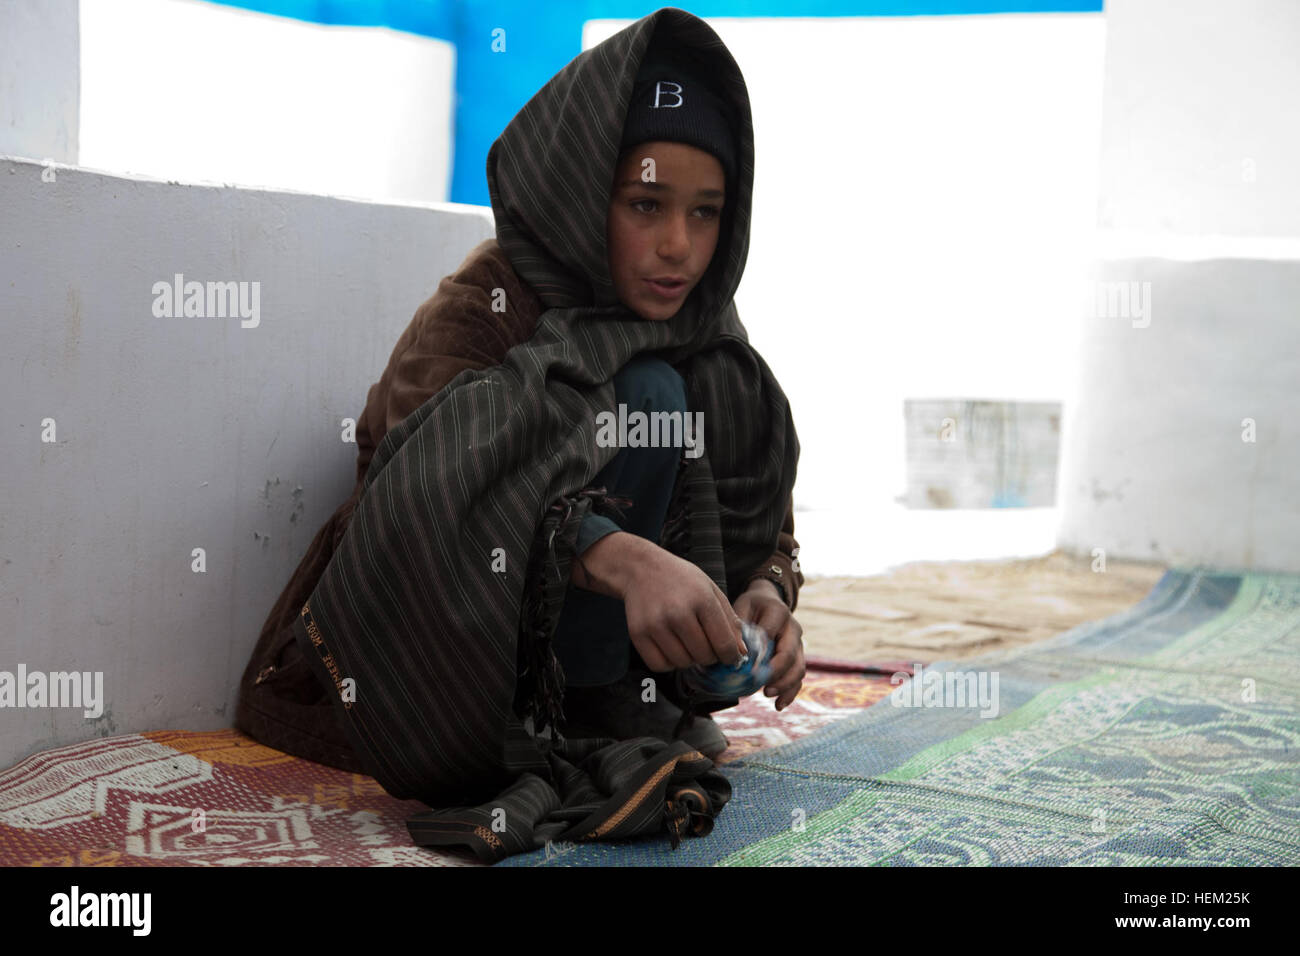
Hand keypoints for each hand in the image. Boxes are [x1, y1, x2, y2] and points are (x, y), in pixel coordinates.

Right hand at [574, 532, 747, 671]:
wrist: (641, 568)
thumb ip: (730, 620)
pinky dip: (669, 662)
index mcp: (701, 599)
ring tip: (686, 641)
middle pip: (704, 656)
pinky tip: (671, 646)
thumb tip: (741, 653)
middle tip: (705, 644)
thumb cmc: (681, 580)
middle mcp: (678, 613)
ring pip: (683, 663)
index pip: (724, 644)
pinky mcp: (638, 634)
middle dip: (710, 656)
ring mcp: (656, 624)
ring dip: (689, 658)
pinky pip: (660, 665)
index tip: (731, 658)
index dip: (731, 657)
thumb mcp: (711, 590)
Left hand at [733, 579, 804, 710]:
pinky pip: (798, 677)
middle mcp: (793, 628)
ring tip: (767, 694)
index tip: (748, 669)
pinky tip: (778, 705)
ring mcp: (798, 644)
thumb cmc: (751, 607)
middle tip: (761, 686)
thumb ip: (739, 625)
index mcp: (778, 612)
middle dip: (776, 673)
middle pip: (789, 654)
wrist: (768, 602)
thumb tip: (735, 651)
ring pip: (798, 668)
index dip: (760, 652)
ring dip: (785, 685)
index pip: (771, 633)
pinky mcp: (797, 658)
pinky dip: (791, 693)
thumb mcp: (742, 606)